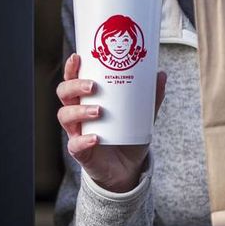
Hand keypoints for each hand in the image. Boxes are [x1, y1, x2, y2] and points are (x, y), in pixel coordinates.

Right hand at [57, 54, 166, 193]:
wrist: (127, 168)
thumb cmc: (127, 135)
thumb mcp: (142, 114)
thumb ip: (150, 97)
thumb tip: (160, 74)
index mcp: (87, 99)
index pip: (72, 79)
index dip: (71, 68)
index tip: (77, 57)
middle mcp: (77, 113)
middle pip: (64, 94)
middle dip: (75, 86)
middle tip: (93, 86)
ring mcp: (76, 132)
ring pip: (65, 116)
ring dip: (79, 111)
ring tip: (98, 111)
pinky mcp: (80, 151)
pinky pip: (75, 144)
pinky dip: (83, 140)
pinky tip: (96, 138)